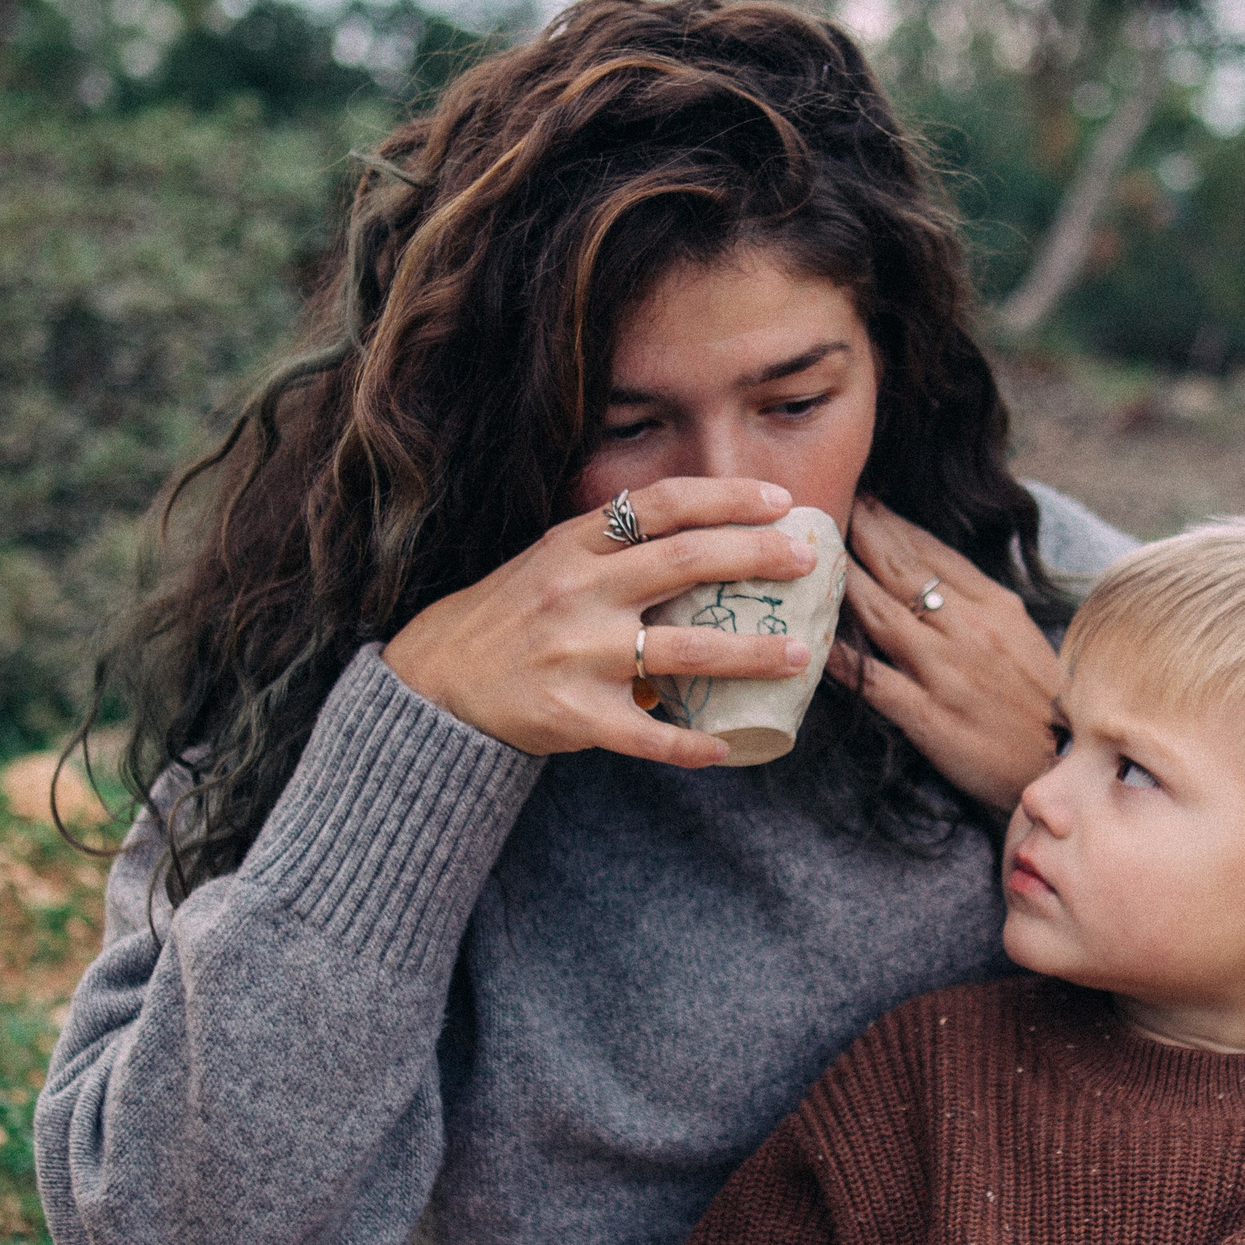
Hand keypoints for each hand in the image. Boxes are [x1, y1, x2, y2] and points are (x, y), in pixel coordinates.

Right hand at [383, 477, 815, 764]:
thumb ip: (614, 548)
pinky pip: (647, 734)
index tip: (781, 503)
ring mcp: (577, 654)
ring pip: (683, 650)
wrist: (437, 681)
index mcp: (574, 545)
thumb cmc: (512, 615)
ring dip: (749, 654)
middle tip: (807, 563)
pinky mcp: (573, 714)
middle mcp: (578, 591)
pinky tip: (725, 747)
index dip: (726, 498)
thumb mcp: (550, 560)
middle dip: (755, 559)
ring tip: (796, 656)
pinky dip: (690, 744)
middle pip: (684, 563)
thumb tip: (708, 535)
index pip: (661, 506)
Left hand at [827, 496, 1064, 813]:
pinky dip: (841, 658)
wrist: (1065, 766)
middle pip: (899, 569)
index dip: (889, 520)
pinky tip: (811, 640)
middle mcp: (968, 630)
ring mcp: (947, 673)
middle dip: (857, 530)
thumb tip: (927, 565)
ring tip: (807, 555)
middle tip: (822, 501)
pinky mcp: (930, 717)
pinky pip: (875, 681)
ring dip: (839, 580)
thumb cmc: (1042, 703)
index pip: (930, 550)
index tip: (860, 497)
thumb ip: (976, 600)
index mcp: (994, 606)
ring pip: (880, 613)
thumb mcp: (1019, 635)